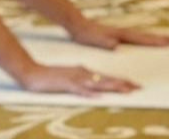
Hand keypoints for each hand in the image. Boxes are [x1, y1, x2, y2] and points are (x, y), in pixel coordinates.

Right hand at [16, 63, 138, 95]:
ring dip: (110, 86)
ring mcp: (73, 79)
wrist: (31, 72)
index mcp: (83, 72)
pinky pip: (78, 90)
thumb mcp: (70, 76)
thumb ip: (82, 79)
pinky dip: (88, 93)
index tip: (136, 85)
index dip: (121, 81)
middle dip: (122, 84)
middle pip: (105, 80)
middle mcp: (81, 74)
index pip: (106, 77)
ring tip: (124, 90)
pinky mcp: (64, 85)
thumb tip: (95, 85)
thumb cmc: (50, 76)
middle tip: (137, 88)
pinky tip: (97, 96)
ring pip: (96, 84)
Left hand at [67, 20, 168, 49]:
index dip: (158, 41)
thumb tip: (114, 45)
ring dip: (157, 39)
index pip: (144, 39)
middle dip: (164, 38)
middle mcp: (124, 33)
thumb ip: (103, 42)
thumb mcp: (93, 40)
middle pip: (148, 36)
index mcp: (121, 35)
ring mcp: (121, 33)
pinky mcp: (118, 36)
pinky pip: (137, 39)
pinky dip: (146, 41)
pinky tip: (148, 45)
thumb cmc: (84, 34)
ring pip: (144, 36)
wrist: (76, 25)